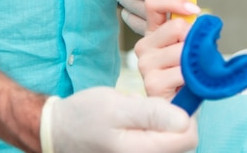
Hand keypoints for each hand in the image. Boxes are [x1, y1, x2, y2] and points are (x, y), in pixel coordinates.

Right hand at [42, 87, 196, 152]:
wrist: (57, 132)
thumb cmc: (84, 117)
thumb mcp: (116, 107)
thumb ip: (151, 113)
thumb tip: (185, 119)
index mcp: (142, 152)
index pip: (189, 138)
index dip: (186, 114)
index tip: (171, 100)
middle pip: (183, 142)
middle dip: (173, 119)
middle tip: (148, 106)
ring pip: (171, 142)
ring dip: (162, 124)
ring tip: (138, 115)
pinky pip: (158, 143)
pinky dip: (153, 130)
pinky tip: (136, 123)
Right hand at [134, 0, 198, 97]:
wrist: (184, 110)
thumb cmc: (188, 76)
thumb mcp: (189, 46)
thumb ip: (189, 27)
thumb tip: (196, 14)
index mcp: (153, 34)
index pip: (153, 3)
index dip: (175, 1)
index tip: (194, 10)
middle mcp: (144, 48)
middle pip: (177, 27)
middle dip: (194, 39)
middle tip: (196, 57)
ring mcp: (146, 66)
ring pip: (183, 49)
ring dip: (196, 61)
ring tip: (193, 73)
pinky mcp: (153, 83)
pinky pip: (183, 70)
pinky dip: (194, 76)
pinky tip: (191, 84)